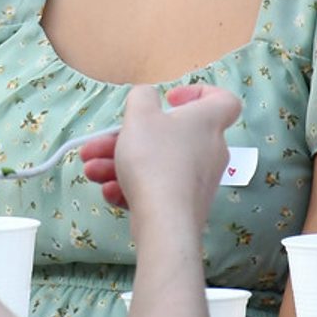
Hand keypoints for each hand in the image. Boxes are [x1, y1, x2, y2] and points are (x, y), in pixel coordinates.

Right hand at [81, 83, 239, 233]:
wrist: (164, 222)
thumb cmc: (155, 160)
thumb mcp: (140, 115)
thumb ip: (142, 97)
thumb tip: (148, 98)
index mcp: (208, 122)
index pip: (224, 101)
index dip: (199, 94)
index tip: (170, 100)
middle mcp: (210, 150)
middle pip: (169, 136)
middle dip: (127, 139)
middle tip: (99, 145)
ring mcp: (199, 180)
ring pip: (157, 163)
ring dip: (120, 163)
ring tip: (92, 170)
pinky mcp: (186, 205)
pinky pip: (158, 188)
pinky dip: (132, 187)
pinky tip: (110, 191)